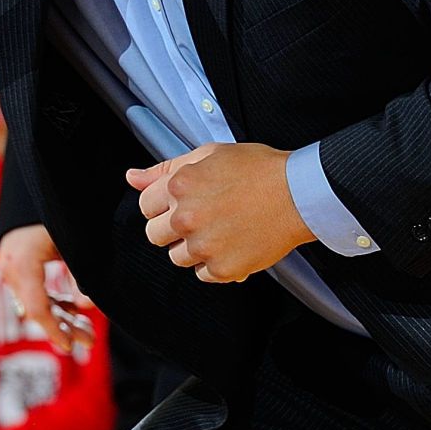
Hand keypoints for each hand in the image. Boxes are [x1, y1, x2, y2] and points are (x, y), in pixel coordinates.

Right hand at [0, 224, 93, 354]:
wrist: (38, 184)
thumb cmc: (61, 212)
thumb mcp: (74, 243)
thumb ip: (80, 275)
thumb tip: (86, 307)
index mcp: (22, 262)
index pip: (36, 308)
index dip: (54, 330)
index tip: (71, 347)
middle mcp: (10, 267)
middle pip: (37, 309)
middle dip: (64, 327)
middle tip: (89, 342)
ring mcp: (10, 267)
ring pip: (36, 302)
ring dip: (61, 317)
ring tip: (88, 332)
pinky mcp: (15, 266)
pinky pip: (33, 292)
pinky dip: (53, 302)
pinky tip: (74, 310)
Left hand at [128, 142, 312, 283]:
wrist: (299, 193)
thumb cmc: (258, 169)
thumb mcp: (208, 154)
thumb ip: (165, 168)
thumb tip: (131, 177)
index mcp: (178, 187)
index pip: (145, 206)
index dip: (163, 203)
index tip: (181, 203)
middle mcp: (185, 219)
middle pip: (155, 235)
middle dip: (172, 227)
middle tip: (201, 217)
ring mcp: (204, 246)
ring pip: (177, 257)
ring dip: (192, 247)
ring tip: (219, 230)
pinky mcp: (223, 269)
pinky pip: (203, 274)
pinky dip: (214, 264)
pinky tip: (232, 243)